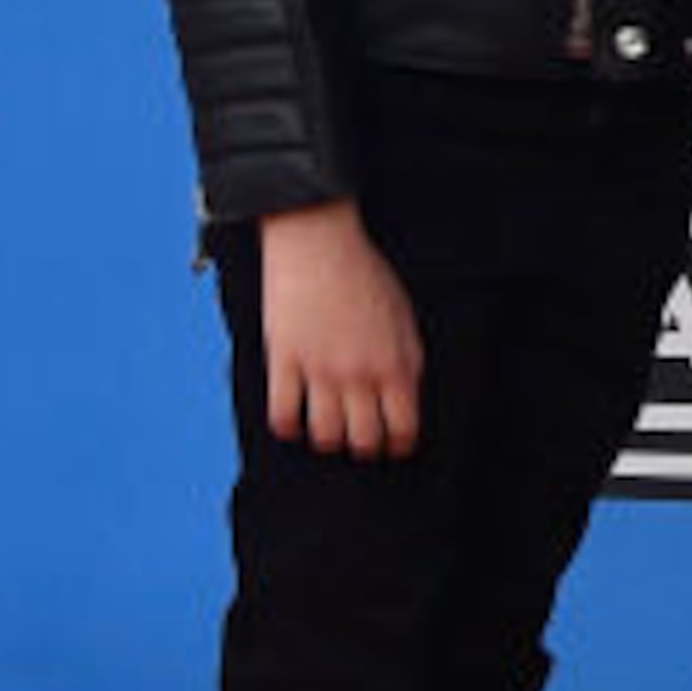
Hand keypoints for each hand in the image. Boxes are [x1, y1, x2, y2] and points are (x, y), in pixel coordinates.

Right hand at [260, 201, 423, 457]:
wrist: (318, 243)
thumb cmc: (364, 275)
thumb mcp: (404, 317)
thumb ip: (408, 360)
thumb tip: (407, 398)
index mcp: (395, 363)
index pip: (402, 428)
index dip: (398, 445)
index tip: (392, 447)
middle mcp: (359, 374)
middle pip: (363, 441)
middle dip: (363, 447)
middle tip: (358, 440)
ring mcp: (320, 371)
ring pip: (324, 437)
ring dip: (326, 439)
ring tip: (326, 428)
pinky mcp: (284, 362)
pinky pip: (282, 416)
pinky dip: (287, 426)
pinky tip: (293, 418)